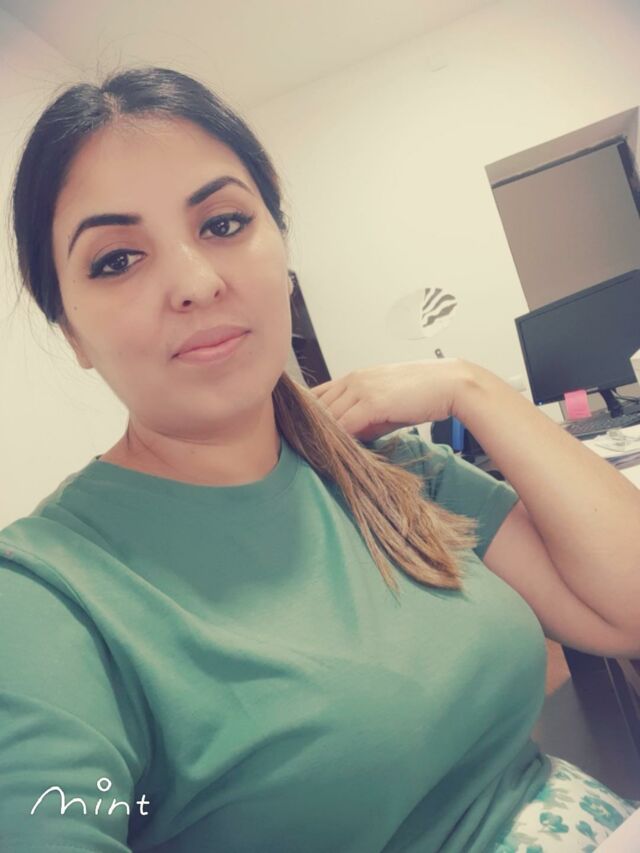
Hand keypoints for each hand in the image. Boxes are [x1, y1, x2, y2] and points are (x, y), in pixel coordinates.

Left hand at [308, 358, 470, 442]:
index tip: (302, 434)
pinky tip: (334, 452)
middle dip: (309, 428)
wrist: (450, 384)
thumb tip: (347, 439)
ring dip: (321, 436)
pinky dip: (337, 438)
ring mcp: (361, 389)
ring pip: (327, 416)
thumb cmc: (422, 395)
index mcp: (355, 378)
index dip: (309, 416)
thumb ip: (363, 420)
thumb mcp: (385, 407)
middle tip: (301, 449)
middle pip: (316, 406)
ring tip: (314, 455)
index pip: (318, 395)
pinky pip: (344, 423)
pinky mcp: (371, 402)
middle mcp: (353, 380)